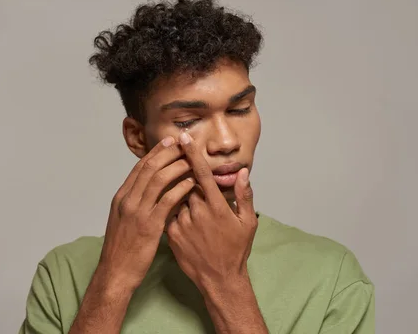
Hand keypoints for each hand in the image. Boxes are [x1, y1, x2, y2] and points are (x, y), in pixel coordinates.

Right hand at [96, 136, 195, 291]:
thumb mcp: (123, 219)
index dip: (156, 152)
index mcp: (121, 197)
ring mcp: (137, 211)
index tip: (169, 142)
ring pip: (158, 179)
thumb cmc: (122, 248)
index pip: (140, 167)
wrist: (116, 271)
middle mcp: (128, 199)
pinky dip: (181, 189)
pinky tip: (192, 184)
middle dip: (168, 153)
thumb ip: (134, 203)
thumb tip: (148, 189)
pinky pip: (168, 200)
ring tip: (192, 161)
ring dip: (177, 167)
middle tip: (183, 143)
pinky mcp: (149, 225)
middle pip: (149, 167)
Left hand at [165, 132, 257, 292]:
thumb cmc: (236, 250)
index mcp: (216, 206)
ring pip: (177, 198)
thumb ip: (244, 195)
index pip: (200, 172)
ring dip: (182, 198)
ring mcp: (182, 222)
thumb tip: (242, 172)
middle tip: (195, 188)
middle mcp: (197, 211)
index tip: (182, 137)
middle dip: (188, 179)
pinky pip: (169, 214)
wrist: (219, 279)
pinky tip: (187, 225)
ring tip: (196, 215)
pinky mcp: (171, 233)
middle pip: (186, 183)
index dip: (191, 153)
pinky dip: (175, 213)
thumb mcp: (247, 223)